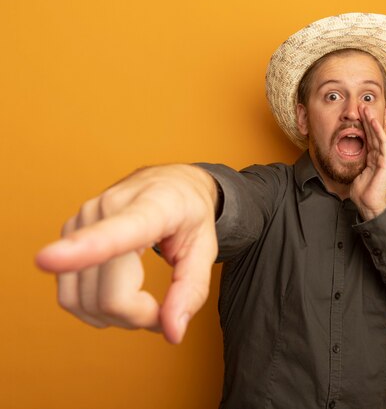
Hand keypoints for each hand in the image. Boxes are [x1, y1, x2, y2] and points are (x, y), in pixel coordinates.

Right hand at [35, 164, 219, 343]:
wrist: (168, 183)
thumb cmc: (189, 214)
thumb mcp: (207, 249)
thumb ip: (192, 290)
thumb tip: (172, 333)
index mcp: (151, 206)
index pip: (116, 232)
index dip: (83, 248)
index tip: (46, 259)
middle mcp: (107, 208)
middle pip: (109, 295)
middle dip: (140, 316)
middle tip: (166, 309)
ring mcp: (81, 221)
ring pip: (84, 301)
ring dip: (118, 317)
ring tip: (146, 300)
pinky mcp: (67, 235)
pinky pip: (71, 296)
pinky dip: (98, 309)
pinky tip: (123, 295)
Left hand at [350, 105, 385, 219]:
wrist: (368, 205)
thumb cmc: (362, 193)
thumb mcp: (354, 173)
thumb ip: (353, 163)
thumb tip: (343, 155)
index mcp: (371, 158)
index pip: (368, 137)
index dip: (363, 125)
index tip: (358, 113)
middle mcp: (378, 156)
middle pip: (373, 133)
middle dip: (368, 119)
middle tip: (362, 105)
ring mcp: (384, 158)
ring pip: (379, 135)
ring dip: (373, 122)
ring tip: (367, 109)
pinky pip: (383, 144)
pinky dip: (379, 132)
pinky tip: (374, 123)